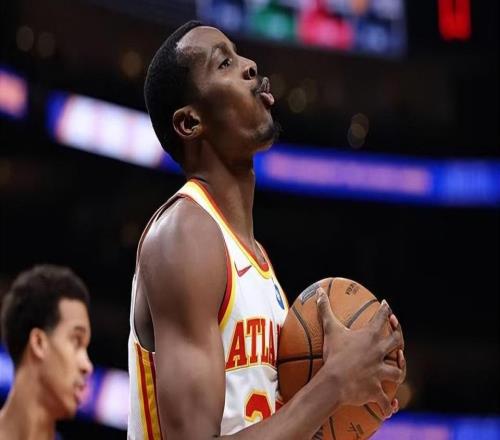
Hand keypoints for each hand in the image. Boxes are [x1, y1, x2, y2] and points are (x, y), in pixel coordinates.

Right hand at [316, 288, 404, 418]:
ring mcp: (380, 372)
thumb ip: (325, 309)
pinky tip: (393, 407)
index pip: (382, 318)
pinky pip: (386, 400)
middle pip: (397, 342)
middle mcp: (380, 352)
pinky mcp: (377, 389)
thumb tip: (320, 292)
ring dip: (399, 370)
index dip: (385, 310)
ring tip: (398, 369)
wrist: (335, 382)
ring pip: (398, 371)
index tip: (386, 305)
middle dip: (399, 336)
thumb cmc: (333, 354)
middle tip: (396, 331)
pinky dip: (390, 405)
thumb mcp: (330, 329)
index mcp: (371, 336)